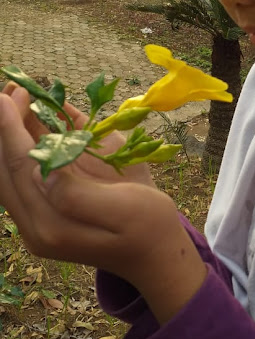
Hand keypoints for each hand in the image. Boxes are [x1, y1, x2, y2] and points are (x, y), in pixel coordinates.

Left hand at [0, 89, 206, 323]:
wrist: (155, 252)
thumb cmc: (148, 226)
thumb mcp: (124, 209)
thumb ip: (78, 195)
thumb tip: (43, 170)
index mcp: (52, 225)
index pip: (21, 168)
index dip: (11, 129)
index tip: (10, 96)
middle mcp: (36, 223)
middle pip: (6, 167)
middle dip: (5, 125)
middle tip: (15, 87)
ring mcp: (37, 218)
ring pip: (10, 169)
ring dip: (10, 131)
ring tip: (18, 95)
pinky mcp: (46, 210)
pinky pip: (25, 172)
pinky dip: (23, 143)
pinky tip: (33, 117)